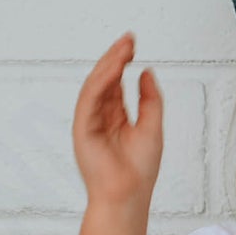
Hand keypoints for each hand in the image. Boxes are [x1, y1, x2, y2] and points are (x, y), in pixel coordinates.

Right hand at [72, 31, 163, 207]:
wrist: (128, 195)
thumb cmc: (140, 171)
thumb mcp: (152, 127)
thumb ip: (150, 99)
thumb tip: (147, 71)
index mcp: (116, 117)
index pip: (117, 83)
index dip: (124, 62)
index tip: (133, 44)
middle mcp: (101, 117)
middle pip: (105, 80)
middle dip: (116, 58)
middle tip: (128, 39)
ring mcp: (90, 122)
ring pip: (96, 85)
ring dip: (108, 65)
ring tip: (123, 48)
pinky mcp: (83, 128)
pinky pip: (89, 98)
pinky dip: (100, 81)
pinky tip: (114, 68)